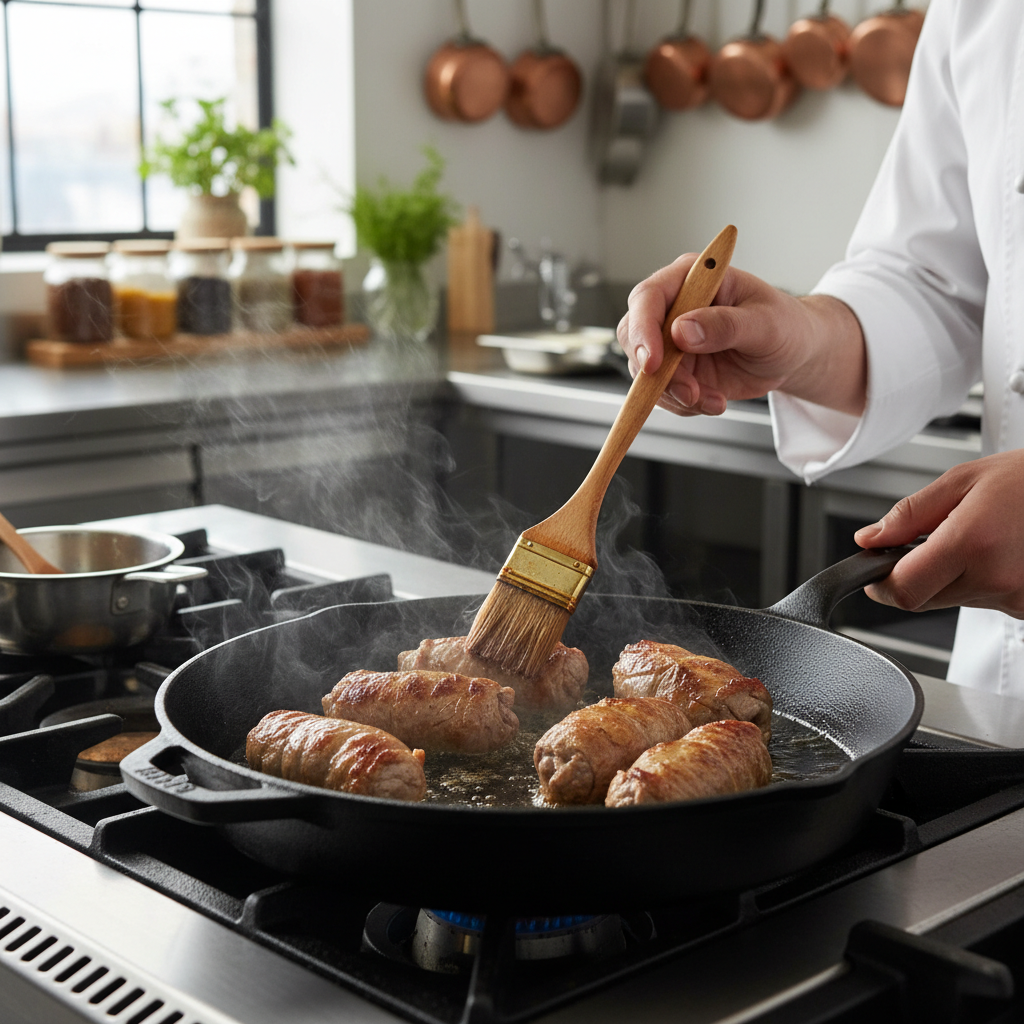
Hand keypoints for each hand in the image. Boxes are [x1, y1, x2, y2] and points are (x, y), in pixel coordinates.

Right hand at [616, 254, 866, 416]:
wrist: (794, 354)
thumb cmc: (786, 325)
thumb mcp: (765, 323)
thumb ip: (725, 325)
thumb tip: (683, 331)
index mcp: (692, 279)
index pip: (648, 298)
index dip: (643, 330)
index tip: (654, 363)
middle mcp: (674, 308)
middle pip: (634, 337)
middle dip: (655, 372)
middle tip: (688, 392)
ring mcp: (671, 342)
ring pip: (645, 373)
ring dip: (675, 394)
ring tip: (713, 399)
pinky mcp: (676, 371)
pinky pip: (662, 394)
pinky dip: (684, 405)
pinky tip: (714, 400)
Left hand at [855, 449, 1023, 617]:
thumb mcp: (963, 481)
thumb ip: (910, 514)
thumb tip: (871, 539)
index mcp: (972, 544)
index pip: (904, 589)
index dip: (881, 584)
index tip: (874, 574)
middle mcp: (997, 578)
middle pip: (924, 600)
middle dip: (916, 576)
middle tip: (935, 542)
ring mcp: (1018, 598)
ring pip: (954, 601)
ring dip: (953, 577)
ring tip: (981, 539)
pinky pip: (988, 602)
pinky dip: (983, 582)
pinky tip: (1000, 553)